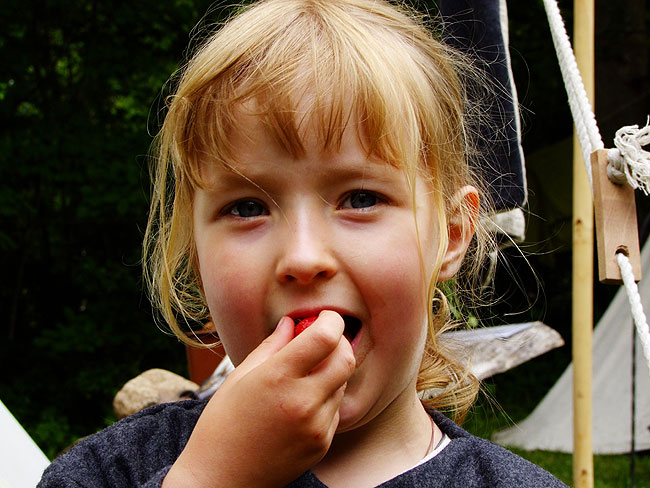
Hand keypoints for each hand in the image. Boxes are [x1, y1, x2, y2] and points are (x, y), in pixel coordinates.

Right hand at [163, 311, 355, 487]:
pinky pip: (335, 410)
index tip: (324, 317)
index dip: (331, 320)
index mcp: (278, 378)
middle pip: (346, 358)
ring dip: (331, 371)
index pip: (326, 337)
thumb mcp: (240, 376)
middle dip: (339, 342)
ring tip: (304, 375)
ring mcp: (315, 426)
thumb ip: (271, 345)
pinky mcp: (321, 444)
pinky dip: (326, 398)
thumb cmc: (223, 423)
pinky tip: (301, 402)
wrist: (221, 479)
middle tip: (322, 340)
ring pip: (343, 383)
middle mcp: (302, 402)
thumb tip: (291, 323)